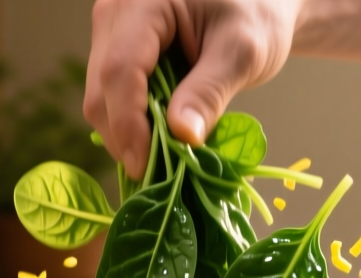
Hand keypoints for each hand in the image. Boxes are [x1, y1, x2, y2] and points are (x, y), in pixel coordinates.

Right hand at [85, 0, 298, 177]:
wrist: (258, 1)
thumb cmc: (256, 13)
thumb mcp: (243, 52)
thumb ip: (210, 91)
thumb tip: (182, 136)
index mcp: (143, 2)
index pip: (119, 69)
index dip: (127, 124)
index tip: (145, 167)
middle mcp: (115, 13)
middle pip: (102, 89)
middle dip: (125, 137)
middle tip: (159, 176)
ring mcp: (111, 32)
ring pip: (101, 98)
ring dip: (128, 135)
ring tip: (165, 161)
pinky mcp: (117, 50)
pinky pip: (112, 96)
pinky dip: (133, 124)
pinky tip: (161, 141)